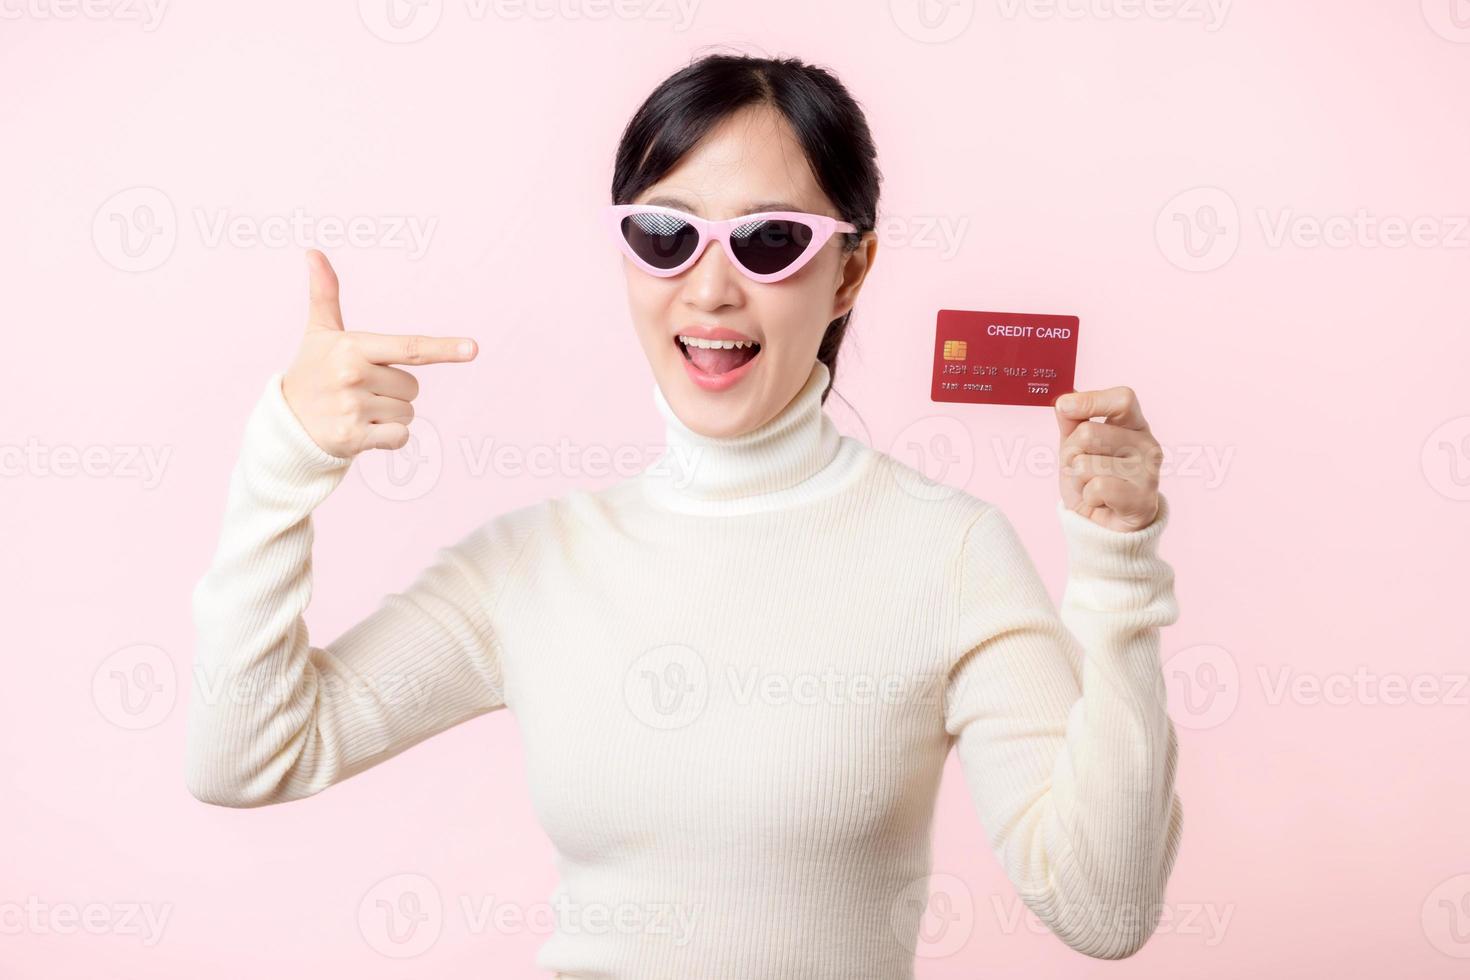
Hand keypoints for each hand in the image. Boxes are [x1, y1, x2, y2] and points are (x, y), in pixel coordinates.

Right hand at [282, 249, 477, 458]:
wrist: (285, 423)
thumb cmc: (311, 372)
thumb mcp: (319, 333)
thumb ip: (324, 294)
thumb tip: (313, 251)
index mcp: (351, 347)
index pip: (409, 348)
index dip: (444, 348)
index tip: (473, 349)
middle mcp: (352, 375)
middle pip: (412, 386)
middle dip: (395, 391)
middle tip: (361, 390)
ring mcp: (352, 408)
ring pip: (408, 413)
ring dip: (391, 415)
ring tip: (358, 410)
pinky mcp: (353, 439)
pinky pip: (400, 437)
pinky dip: (390, 437)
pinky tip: (363, 431)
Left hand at [1054, 386, 1162, 531]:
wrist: (1103, 524)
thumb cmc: (1092, 479)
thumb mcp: (1076, 446)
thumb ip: (1071, 422)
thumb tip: (1065, 401)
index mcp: (1134, 424)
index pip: (1123, 399)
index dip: (1091, 401)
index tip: (1064, 406)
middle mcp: (1147, 444)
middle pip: (1089, 432)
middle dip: (1070, 452)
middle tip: (1078, 467)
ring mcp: (1149, 472)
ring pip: (1087, 463)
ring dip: (1077, 479)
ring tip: (1091, 486)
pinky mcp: (1143, 499)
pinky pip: (1097, 488)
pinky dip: (1087, 497)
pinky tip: (1100, 501)